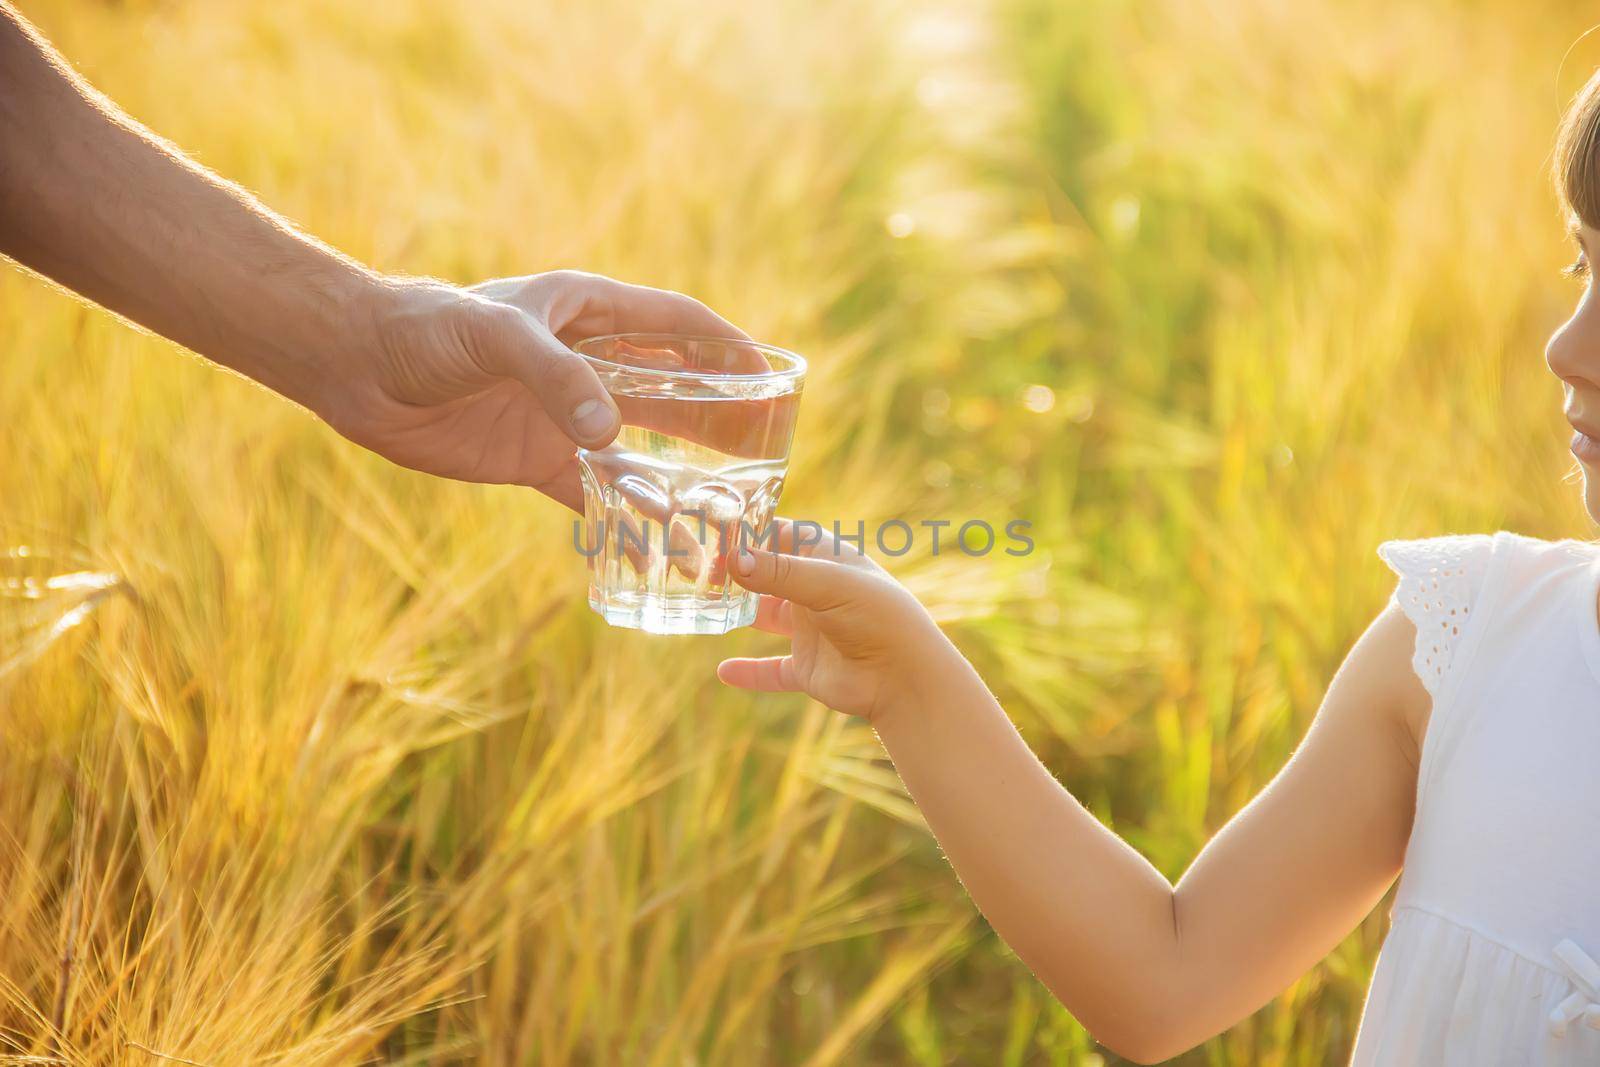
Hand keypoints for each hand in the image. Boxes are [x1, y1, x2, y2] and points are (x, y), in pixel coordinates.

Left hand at [321, 271, 744, 509]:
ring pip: (643, 445)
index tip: (774, 371)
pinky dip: (629, 516)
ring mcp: (563, 413)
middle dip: (724, 415)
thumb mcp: (495, 337)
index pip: (677, 324)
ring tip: (734, 505)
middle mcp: (586, 363)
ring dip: (685, 473)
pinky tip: (663, 541)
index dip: (727, 346)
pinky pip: (595, 492)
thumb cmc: (425, 328)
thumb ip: (556, 378)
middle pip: (675, 388)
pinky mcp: (535, 459)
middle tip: (773, 447)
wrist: (355, 367)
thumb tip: (610, 436)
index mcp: (588, 312)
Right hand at [716, 520, 955, 721]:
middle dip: (736, 572)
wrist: (904, 678)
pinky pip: (772, 670)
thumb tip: (732, 560)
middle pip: (768, 575)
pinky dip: (750, 672)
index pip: (783, 534)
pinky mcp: (808, 667)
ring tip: (701, 607)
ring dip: (738, 614)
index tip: (713, 529)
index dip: (751, 531)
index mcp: (827, 561)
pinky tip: (724, 671)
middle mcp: (817, 592)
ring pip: (765, 618)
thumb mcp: (829, 585)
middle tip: (694, 568)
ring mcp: (811, 631)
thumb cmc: (877, 617)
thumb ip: (779, 573)